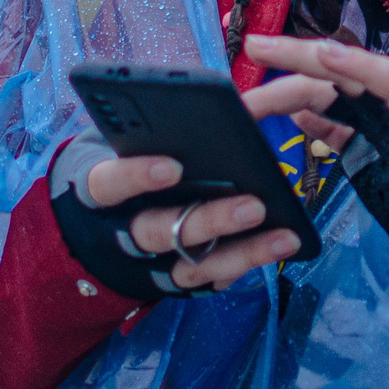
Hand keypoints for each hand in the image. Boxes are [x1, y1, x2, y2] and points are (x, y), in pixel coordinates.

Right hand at [78, 73, 334, 291]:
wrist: (105, 219)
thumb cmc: (132, 161)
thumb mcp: (137, 141)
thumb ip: (171, 127)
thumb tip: (239, 106)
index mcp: (103, 189)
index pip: (107, 184)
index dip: (136, 176)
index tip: (173, 165)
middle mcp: (124, 231)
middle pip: (156, 231)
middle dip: (208, 220)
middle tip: (254, 205)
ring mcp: (151, 263)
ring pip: (190, 267)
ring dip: (241, 253)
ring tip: (285, 237)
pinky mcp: (176, 280)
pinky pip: (209, 281)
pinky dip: (241, 267)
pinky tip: (275, 250)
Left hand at [240, 33, 388, 166]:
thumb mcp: (358, 152)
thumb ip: (332, 129)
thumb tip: (298, 111)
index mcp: (368, 103)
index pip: (323, 75)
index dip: (287, 63)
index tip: (249, 48)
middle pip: (349, 69)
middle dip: (305, 54)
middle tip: (260, 45)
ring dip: (364, 68)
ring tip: (327, 56)